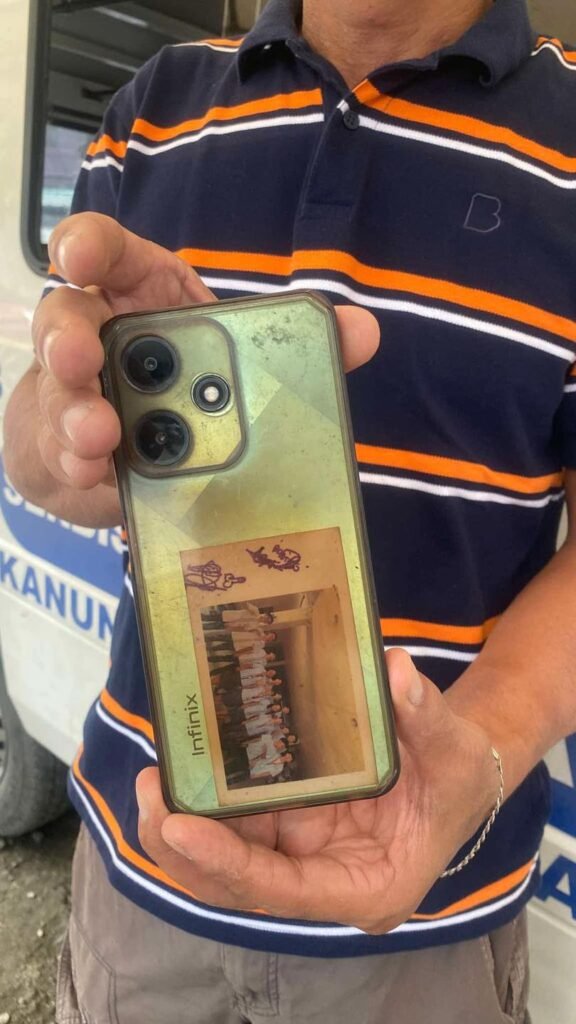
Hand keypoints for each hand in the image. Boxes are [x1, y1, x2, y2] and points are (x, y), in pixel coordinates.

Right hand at [32, 212, 379, 495]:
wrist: (151, 450)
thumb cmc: (194, 384)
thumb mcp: (240, 356)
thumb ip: (298, 346)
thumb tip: (362, 330)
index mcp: (139, 292)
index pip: (104, 251)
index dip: (87, 245)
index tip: (79, 257)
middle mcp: (97, 333)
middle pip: (65, 320)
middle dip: (68, 341)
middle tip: (82, 361)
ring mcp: (74, 391)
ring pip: (58, 393)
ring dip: (75, 415)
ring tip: (97, 440)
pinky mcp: (66, 445)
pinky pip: (63, 451)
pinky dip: (79, 464)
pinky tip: (95, 474)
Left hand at [136, 649, 498, 933]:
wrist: (453, 768)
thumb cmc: (458, 772)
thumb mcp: (453, 747)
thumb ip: (425, 714)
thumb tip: (395, 673)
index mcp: (366, 886)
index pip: (283, 891)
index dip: (228, 865)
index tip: (180, 826)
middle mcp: (323, 880)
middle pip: (237, 886)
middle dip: (185, 849)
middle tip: (151, 792)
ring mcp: (301, 855)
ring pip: (226, 861)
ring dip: (181, 828)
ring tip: (152, 778)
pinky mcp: (289, 827)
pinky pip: (237, 826)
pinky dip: (206, 802)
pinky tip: (182, 767)